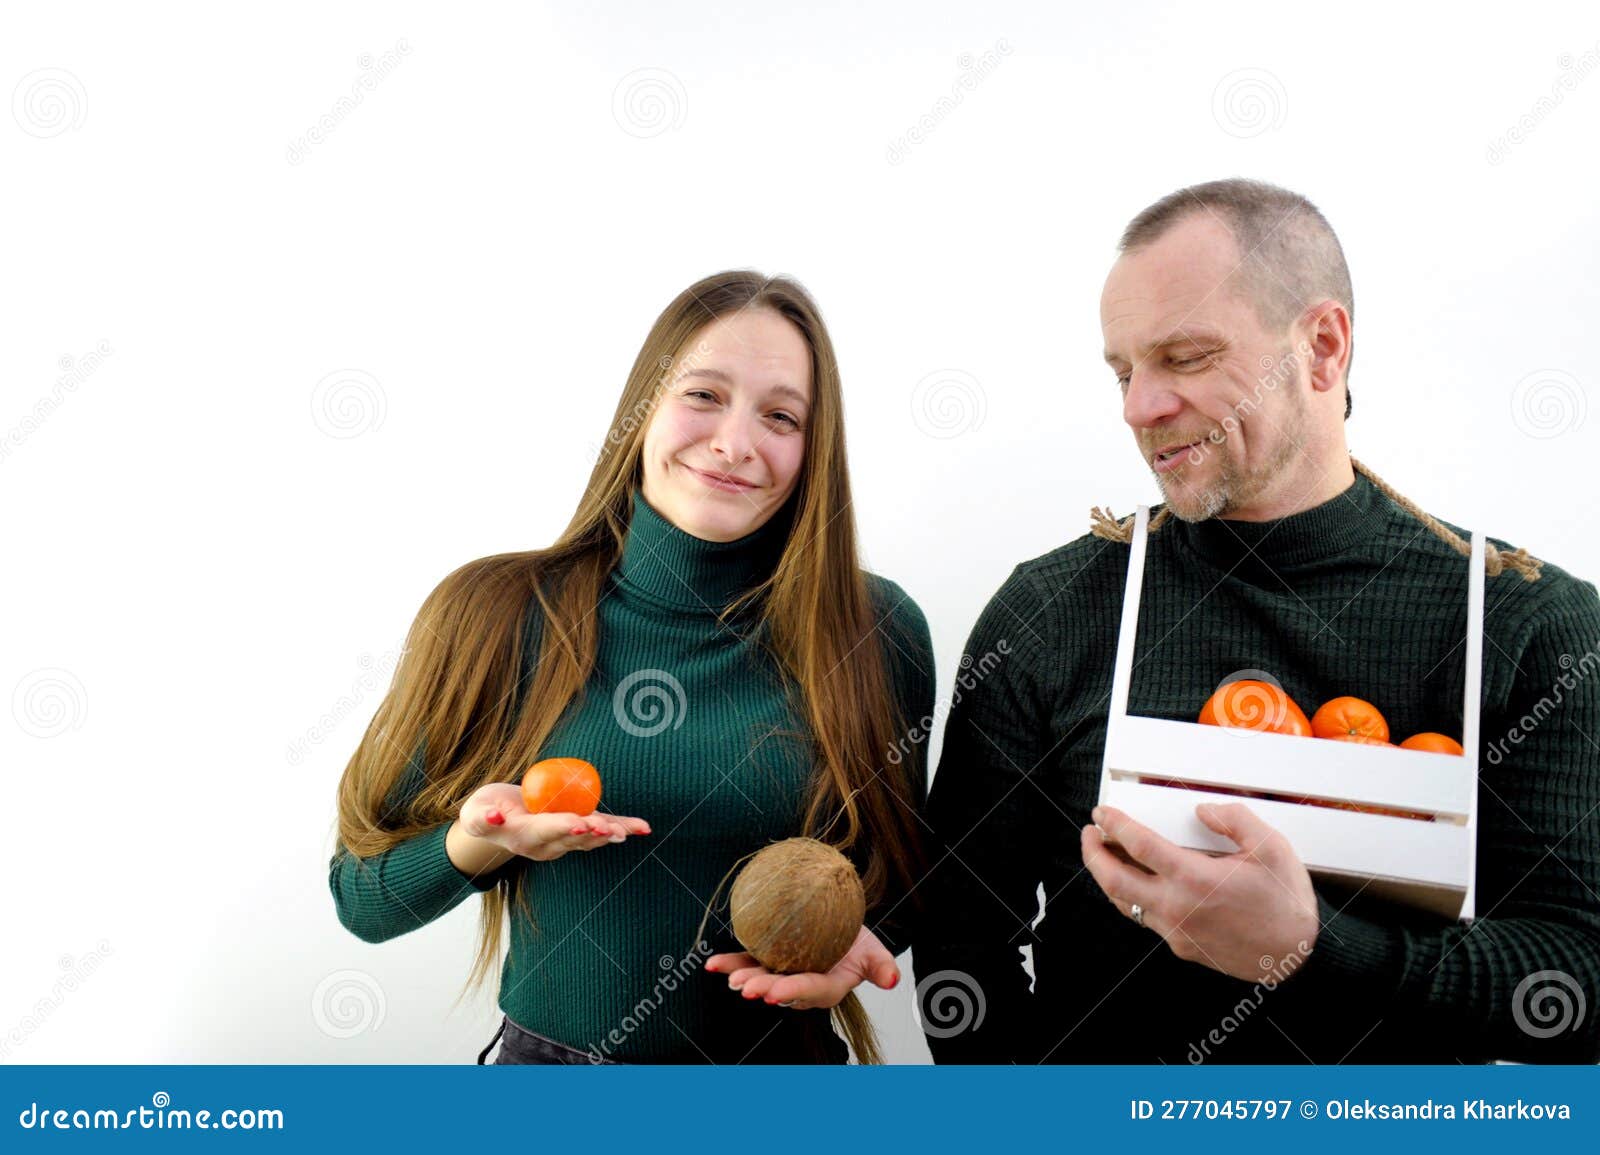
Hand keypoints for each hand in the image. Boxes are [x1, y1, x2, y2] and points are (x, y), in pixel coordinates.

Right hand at [459, 782, 649, 861]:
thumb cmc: (485, 812)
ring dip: (611, 833)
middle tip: (609, 829)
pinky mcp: (577, 833)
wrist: (498, 824)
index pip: (546, 831)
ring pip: (592, 839)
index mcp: (525, 838)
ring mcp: (565, 843)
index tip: (579, 824)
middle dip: (592, 833)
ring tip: (631, 830)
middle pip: (574, 839)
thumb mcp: (476, 813)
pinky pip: (602, 831)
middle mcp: (548, 846)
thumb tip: (495, 816)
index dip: (563, 827)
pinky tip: (644, 828)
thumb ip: (482, 816)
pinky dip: (623, 828)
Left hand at [704, 925, 900, 1009]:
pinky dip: (728, 964)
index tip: (777, 995)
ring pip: (761, 977)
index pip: (811, 991)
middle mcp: (800, 984)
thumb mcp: (875, 951)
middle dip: (763, 989)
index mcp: (827, 986)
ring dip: (743, 978)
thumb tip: (892, 980)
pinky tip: (711, 965)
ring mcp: (782, 972)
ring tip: (729, 978)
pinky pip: (746, 961)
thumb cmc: (858, 943)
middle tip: (747, 988)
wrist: (841, 927)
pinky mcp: (766, 959)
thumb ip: (881, 967)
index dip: (794, 993)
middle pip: (781, 988)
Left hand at [1081, 802, 1318, 981]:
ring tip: (1105, 855)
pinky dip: (1133, 897)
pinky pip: (1146, 919)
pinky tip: (1138, 883)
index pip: (1139, 846)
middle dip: (1093, 854)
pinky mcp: (1181, 946)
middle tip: (1089, 834)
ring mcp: (1176, 931)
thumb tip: (1202, 811)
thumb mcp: (1271, 847)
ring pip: (1125, 904)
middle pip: (1113, 881)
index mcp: (1195, 880)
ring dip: (1108, 877)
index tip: (1102, 812)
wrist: (1296, 957)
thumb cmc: (1285, 903)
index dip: (1115, 825)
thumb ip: (1235, 819)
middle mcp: (1178, 908)